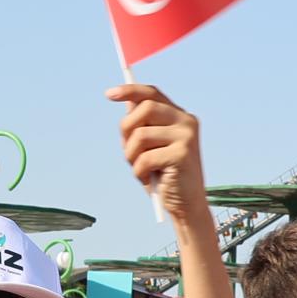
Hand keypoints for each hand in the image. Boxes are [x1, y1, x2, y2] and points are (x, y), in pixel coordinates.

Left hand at [109, 84, 207, 226]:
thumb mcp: (150, 147)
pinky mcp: (183, 155)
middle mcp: (186, 121)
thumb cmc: (164, 176)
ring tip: (141, 169)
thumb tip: (126, 102)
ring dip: (131, 156)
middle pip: (144, 109)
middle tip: (128, 151)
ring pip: (140, 135)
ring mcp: (187, 137)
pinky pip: (144, 158)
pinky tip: (149, 179)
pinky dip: (139, 172)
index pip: (152, 93)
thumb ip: (141, 125)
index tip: (109, 95)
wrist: (187, 206)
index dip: (129, 91)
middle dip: (126, 130)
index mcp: (180, 116)